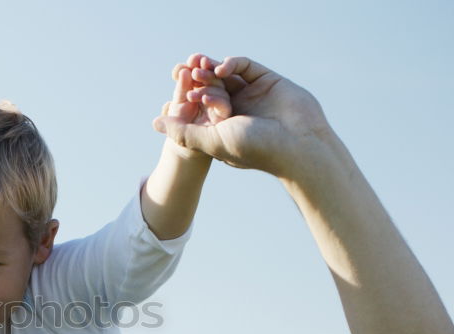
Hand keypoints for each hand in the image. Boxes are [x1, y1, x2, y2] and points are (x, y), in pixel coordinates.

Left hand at [153, 56, 333, 176]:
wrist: (299, 145)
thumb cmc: (256, 149)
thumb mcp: (212, 142)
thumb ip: (183, 132)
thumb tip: (154, 123)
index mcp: (223, 126)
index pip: (199, 107)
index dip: (188, 98)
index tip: (176, 92)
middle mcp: (237, 110)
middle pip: (210, 88)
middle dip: (196, 81)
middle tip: (182, 72)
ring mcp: (252, 94)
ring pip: (226, 76)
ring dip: (210, 71)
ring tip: (198, 69)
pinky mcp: (267, 80)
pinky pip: (245, 66)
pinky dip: (231, 64)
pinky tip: (220, 69)